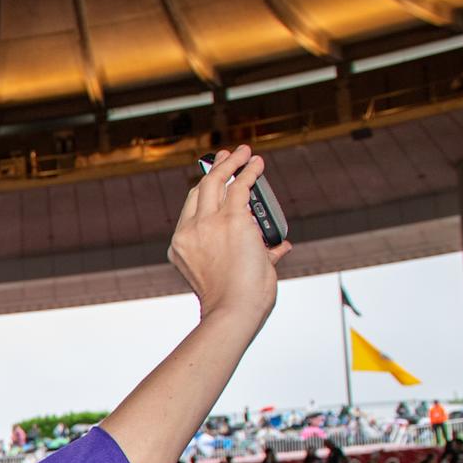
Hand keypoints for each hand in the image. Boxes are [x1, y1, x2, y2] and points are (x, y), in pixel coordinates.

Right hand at [167, 146, 288, 327]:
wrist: (233, 310)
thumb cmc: (235, 302)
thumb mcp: (236, 275)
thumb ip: (260, 255)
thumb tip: (281, 246)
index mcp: (181, 247)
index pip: (191, 209)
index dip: (205, 192)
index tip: (216, 179)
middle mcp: (190, 231)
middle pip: (200, 190)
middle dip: (214, 170)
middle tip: (226, 156)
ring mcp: (208, 224)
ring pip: (215, 181)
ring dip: (231, 163)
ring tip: (244, 152)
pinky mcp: (232, 220)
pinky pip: (240, 186)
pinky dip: (249, 171)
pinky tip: (257, 163)